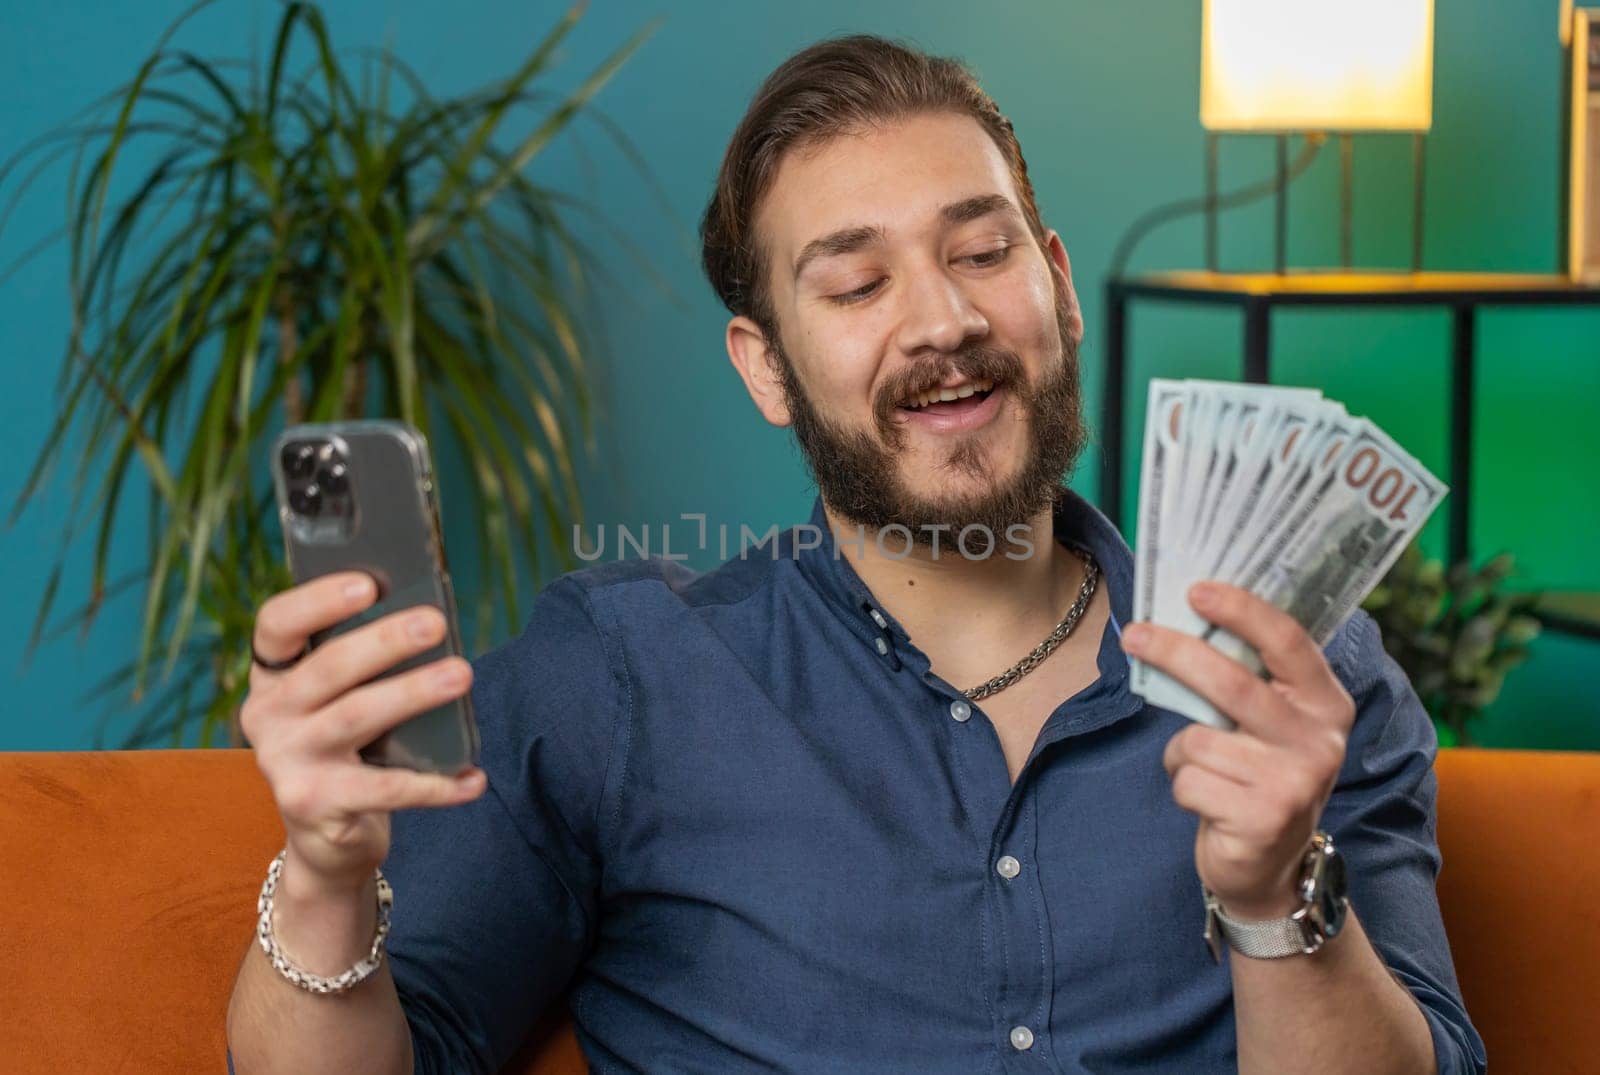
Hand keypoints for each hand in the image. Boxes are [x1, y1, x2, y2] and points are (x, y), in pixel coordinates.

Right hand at [240, 571, 485, 896]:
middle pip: (328, 667)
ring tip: (461, 675)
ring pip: (357, 716)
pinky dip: (435, 784)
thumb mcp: (341, 701)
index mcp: (273, 676)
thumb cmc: (347, 748)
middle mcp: (268, 714)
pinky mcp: (313, 803)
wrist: (326, 835)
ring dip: (413, 693)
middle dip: (385, 641)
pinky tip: (474, 778)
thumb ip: (365, 666)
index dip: (318, 600)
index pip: (276, 624)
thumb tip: (430, 621)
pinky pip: (385, 788)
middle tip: (436, 623)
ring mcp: (286, 761)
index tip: (369, 583)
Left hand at [1121, 581, 1355, 919]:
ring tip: (1207, 772)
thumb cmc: (1257, 776)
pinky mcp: (1262, 820)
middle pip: (1232, 683)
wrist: (1272, 867)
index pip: (1288, 642)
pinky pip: (1189, 780)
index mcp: (1326, 703)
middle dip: (1175, 652)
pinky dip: (1183, 787)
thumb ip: (1247, 681)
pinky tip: (1210, 803)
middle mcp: (1319, 741)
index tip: (1196, 590)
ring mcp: (1294, 783)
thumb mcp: (1269, 726)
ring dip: (1181, 753)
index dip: (1242, 611)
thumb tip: (1184, 622)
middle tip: (1134, 635)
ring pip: (1197, 739)